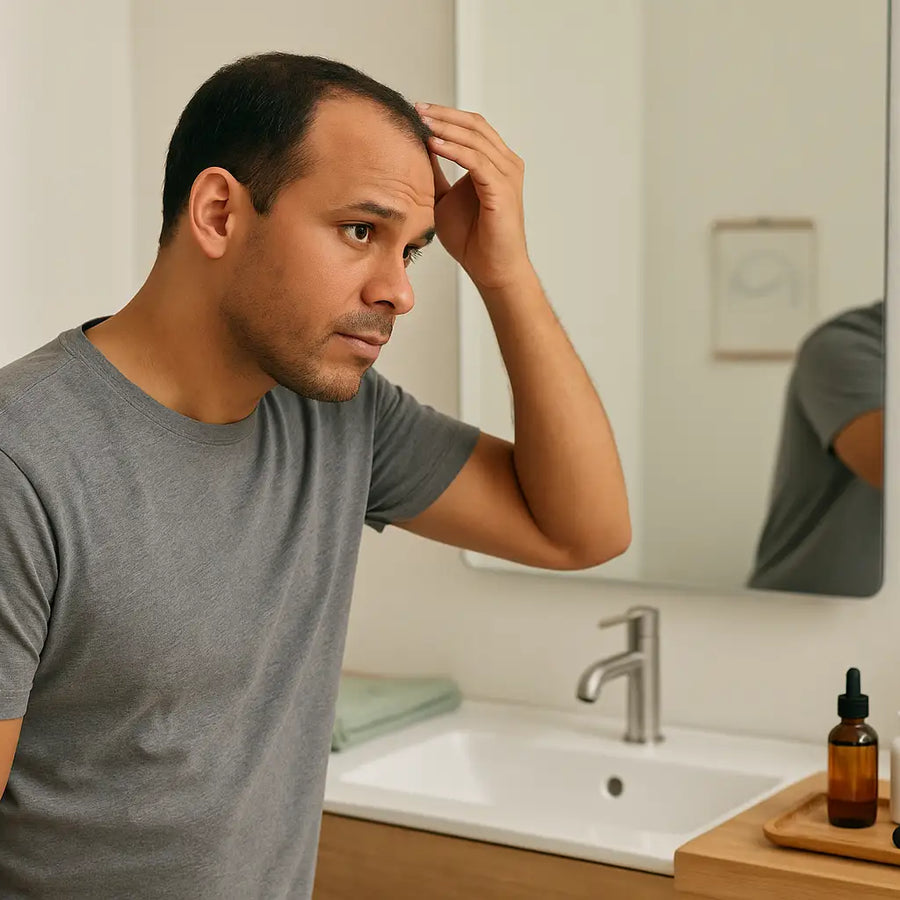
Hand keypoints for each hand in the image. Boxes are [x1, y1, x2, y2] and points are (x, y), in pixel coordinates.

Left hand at [415, 102, 531, 290]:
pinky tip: (432, 144)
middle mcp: (506, 163)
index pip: (472, 126)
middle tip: (415, 109)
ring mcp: (507, 175)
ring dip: (445, 128)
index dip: (445, 115)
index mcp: (496, 162)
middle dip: (443, 115)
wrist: (491, 269)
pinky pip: (476, 161)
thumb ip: (434, 173)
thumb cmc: (472, 239)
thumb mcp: (443, 199)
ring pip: (475, 139)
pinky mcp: (502, 189)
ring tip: (420, 122)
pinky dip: (453, 150)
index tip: (416, 111)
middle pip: (474, 125)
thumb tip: (415, 151)